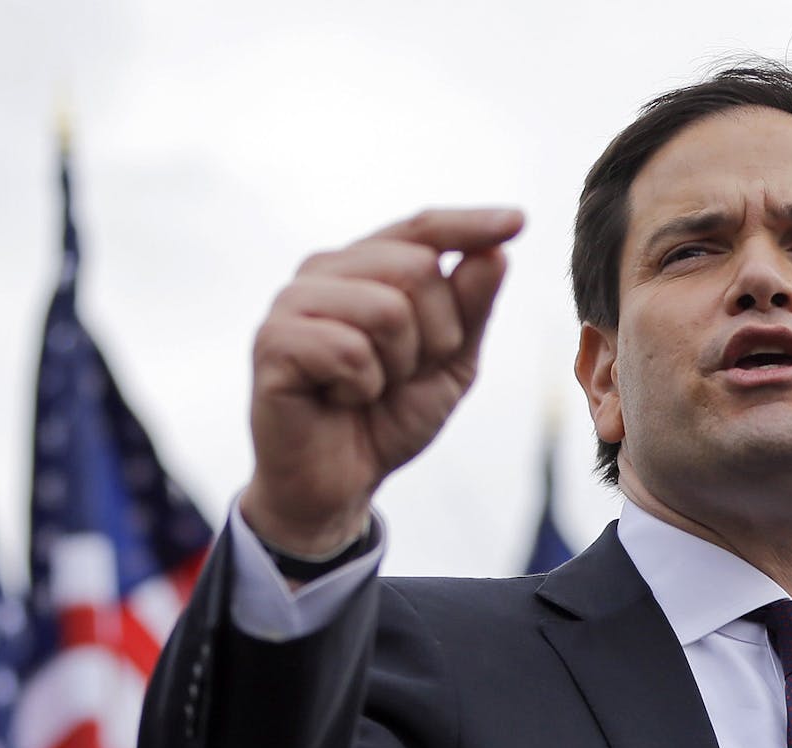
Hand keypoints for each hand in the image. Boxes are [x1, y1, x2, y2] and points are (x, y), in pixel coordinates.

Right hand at [240, 207, 524, 554]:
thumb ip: (470, 307)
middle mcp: (325, 271)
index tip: (519, 221)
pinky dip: (361, 387)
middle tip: (404, 373)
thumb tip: (494, 252)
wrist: (339, 482)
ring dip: (397, 365)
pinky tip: (339, 399)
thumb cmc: (389, 416)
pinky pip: (349, 349)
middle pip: (417, 268)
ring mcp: (293, 302)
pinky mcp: (272, 342)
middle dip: (435, 334)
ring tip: (370, 387)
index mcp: (365, 266)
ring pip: (385, 308)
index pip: (422, 228)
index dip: (469, 223)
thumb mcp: (450, 362)